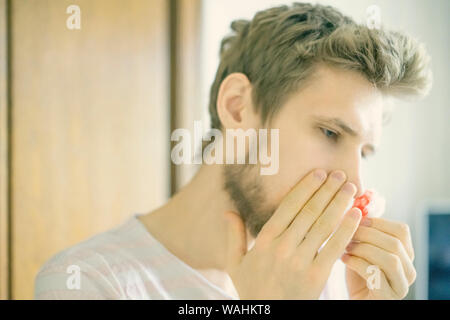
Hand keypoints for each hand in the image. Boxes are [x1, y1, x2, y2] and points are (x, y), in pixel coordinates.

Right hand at [225, 169, 361, 298]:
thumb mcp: (235, 263)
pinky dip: (347, 229)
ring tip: (351, 188)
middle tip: (340, 175)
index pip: (289, 206)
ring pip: (324, 225)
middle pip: (310, 211)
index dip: (306, 187)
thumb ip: (234, 236)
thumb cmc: (252, 289)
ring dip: (339, 203)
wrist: (268, 317)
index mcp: (265, 240)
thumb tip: (227, 211)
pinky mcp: (317, 276)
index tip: (319, 174)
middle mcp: (283, 246)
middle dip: (327, 190)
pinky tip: (356, 215)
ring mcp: (301, 261)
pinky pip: (334, 247)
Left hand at [341, 217, 415, 299]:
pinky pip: (377, 277)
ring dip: (363, 249)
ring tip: (345, 247)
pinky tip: (344, 259)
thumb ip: (363, 231)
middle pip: (395, 244)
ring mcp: (401, 286)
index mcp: (405, 254)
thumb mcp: (361, 248)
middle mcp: (408, 271)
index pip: (402, 230)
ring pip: (391, 260)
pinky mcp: (388, 297)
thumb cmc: (357, 271)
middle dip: (367, 235)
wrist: (355, 299)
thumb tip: (354, 205)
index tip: (356, 219)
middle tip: (346, 233)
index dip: (378, 222)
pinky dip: (357, 264)